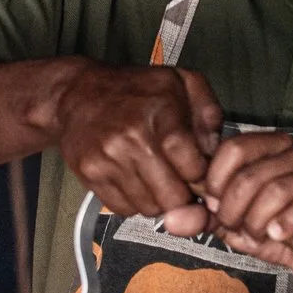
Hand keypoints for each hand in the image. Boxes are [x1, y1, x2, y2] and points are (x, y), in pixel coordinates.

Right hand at [46, 61, 223, 223]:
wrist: (77, 91)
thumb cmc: (135, 88)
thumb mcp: (181, 83)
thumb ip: (209, 113)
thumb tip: (216, 152)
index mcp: (159, 116)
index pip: (194, 170)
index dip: (202, 177)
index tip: (198, 171)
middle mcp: (131, 140)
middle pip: (173, 198)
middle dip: (182, 194)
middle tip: (178, 179)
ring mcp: (107, 160)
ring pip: (149, 209)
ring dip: (158, 199)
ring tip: (154, 175)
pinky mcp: (90, 174)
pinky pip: (123, 209)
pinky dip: (134, 201)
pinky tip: (134, 178)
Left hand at [202, 132, 292, 286]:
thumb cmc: (280, 232)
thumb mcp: (237, 223)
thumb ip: (208, 216)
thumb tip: (176, 218)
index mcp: (270, 149)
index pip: (234, 148)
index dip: (216, 182)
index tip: (216, 207)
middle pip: (250, 175)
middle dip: (234, 210)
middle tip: (238, 228)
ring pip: (277, 190)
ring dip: (258, 221)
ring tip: (259, 235)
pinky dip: (288, 223)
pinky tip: (280, 235)